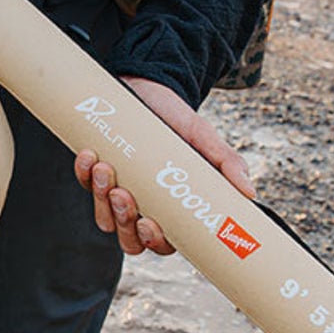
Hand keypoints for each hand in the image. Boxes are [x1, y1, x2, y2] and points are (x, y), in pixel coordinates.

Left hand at [74, 76, 254, 257]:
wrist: (149, 88)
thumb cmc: (178, 121)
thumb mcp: (204, 138)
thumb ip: (227, 163)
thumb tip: (250, 193)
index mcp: (171, 208)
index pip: (163, 243)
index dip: (153, 241)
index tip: (149, 223)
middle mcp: (144, 206)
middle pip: (130, 239)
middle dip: (124, 221)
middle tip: (123, 194)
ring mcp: (117, 191)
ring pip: (105, 219)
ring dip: (101, 199)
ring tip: (105, 169)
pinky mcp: (95, 173)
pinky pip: (84, 185)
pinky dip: (83, 174)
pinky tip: (90, 156)